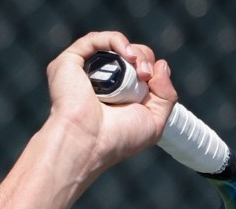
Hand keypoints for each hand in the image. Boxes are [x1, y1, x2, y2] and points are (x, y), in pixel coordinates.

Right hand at [45, 31, 177, 174]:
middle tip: (145, 77)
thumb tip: (162, 65)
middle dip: (144, 59)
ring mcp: (83, 71)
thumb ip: (166, 95)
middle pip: (129, 53)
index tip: (153, 81)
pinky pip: (95, 39)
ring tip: (139, 71)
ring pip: (114, 45)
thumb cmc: (117, 139)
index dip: (151, 69)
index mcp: (116, 94)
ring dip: (135, 52)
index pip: (138, 68)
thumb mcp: (154, 122)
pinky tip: (128, 55)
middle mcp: (99, 81)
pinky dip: (116, 41)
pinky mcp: (69, 62)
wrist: (88, 143)